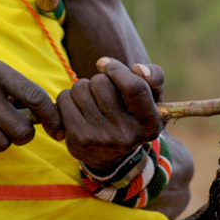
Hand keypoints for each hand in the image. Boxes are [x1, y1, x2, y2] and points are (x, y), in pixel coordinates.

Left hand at [57, 57, 163, 171]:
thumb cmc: (133, 116)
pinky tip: (77, 108)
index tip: (105, 64)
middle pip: (101, 83)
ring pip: (80, 88)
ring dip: (83, 88)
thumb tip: (138, 67)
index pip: (134, 87)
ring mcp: (100, 139)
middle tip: (103, 92)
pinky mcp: (78, 140)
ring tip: (91, 101)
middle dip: (99, 79)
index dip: (117, 69)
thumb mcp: (152, 99)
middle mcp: (126, 135)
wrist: (111, 155)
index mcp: (149, 124)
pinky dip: (68, 97)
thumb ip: (154, 78)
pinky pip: (64, 99)